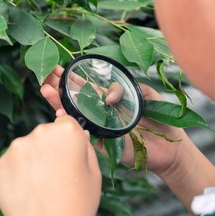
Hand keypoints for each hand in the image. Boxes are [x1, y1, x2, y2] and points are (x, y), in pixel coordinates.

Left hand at [0, 116, 101, 215]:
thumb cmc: (77, 205)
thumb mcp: (94, 173)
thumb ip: (85, 147)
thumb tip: (77, 133)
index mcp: (67, 132)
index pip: (66, 122)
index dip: (68, 138)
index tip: (68, 153)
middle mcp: (40, 133)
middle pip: (46, 133)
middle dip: (51, 147)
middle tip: (57, 173)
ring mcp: (18, 147)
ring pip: (28, 147)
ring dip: (34, 158)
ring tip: (42, 184)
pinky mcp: (2, 162)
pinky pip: (14, 161)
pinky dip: (19, 170)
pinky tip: (29, 188)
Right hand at [41, 65, 185, 174]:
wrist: (170, 147)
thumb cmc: (159, 120)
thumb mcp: (146, 94)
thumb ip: (127, 87)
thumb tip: (107, 96)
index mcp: (108, 100)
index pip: (85, 86)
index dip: (70, 77)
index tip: (57, 68)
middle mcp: (100, 112)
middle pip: (74, 98)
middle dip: (58, 86)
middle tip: (44, 75)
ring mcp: (100, 127)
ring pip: (75, 114)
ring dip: (59, 102)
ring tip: (46, 89)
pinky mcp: (103, 143)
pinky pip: (84, 133)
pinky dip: (71, 124)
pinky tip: (59, 113)